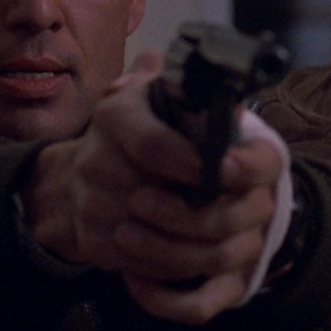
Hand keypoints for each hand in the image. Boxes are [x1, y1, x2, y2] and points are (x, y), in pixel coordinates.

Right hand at [21, 51, 283, 323]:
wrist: (76, 179)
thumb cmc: (133, 134)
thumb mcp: (153, 96)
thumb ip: (184, 83)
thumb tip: (219, 67)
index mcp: (115, 115)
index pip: (153, 144)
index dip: (194, 164)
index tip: (229, 173)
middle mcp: (95, 159)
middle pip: (159, 198)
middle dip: (212, 211)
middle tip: (254, 210)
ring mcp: (90, 203)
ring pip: (156, 237)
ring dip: (205, 243)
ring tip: (242, 237)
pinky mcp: (92, 241)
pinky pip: (143, 263)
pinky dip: (179, 264)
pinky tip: (207, 253)